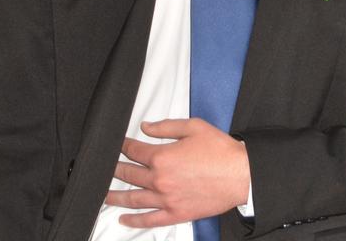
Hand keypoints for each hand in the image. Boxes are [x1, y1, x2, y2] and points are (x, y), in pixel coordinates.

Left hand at [107, 119, 249, 228]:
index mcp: (162, 157)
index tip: (119, 145)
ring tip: (105, 194)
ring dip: (116, 196)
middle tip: (106, 168)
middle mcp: (160, 180)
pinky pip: (149, 219)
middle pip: (129, 174)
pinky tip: (124, 219)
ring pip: (133, 199)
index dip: (124, 146)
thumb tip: (146, 127)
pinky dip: (134, 220)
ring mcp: (166, 199)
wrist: (240, 175)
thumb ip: (166, 126)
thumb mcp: (194, 127)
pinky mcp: (176, 213)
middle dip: (115, 169)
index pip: (134, 151)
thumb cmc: (221, 151)